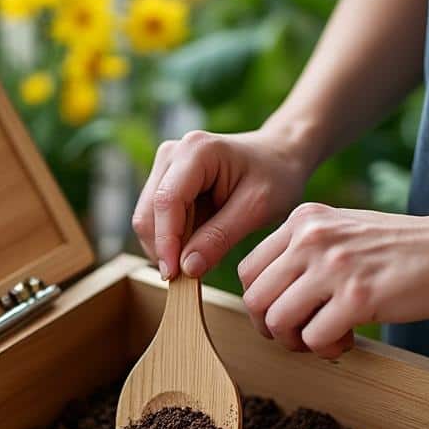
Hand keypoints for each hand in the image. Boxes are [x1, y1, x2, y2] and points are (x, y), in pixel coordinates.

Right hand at [131, 129, 313, 279]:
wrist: (280, 157)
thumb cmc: (276, 176)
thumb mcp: (256, 208)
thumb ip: (219, 238)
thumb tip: (186, 268)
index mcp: (196, 151)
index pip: (167, 202)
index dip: (166, 242)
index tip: (173, 275)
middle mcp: (172, 154)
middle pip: (149, 212)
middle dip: (164, 248)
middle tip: (189, 276)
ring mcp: (165, 167)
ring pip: (148, 219)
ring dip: (167, 246)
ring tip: (200, 258)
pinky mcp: (165, 182)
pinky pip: (156, 220)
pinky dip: (172, 240)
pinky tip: (196, 245)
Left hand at [237, 203, 428, 358]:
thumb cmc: (403, 249)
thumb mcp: (344, 230)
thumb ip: (304, 250)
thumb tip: (266, 296)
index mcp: (304, 220)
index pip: (248, 270)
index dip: (262, 303)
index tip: (286, 314)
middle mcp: (312, 238)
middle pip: (255, 298)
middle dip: (272, 328)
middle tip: (300, 334)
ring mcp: (334, 266)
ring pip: (278, 321)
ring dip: (297, 342)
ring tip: (325, 338)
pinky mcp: (358, 297)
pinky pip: (314, 338)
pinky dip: (325, 349)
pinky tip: (347, 341)